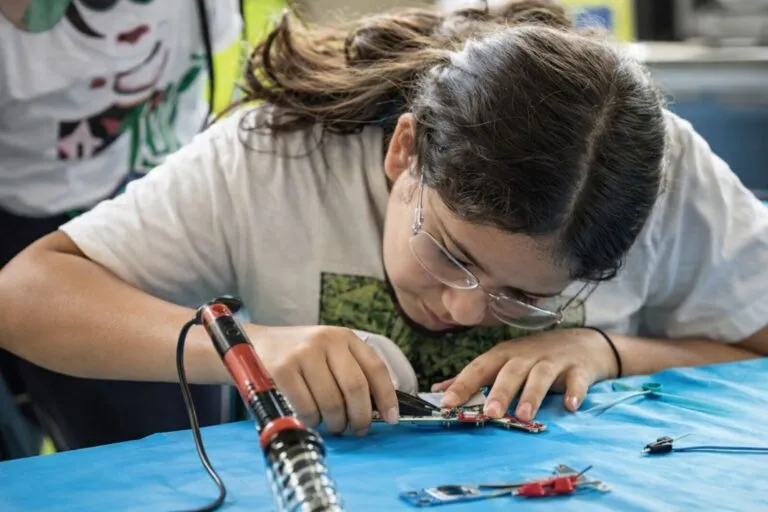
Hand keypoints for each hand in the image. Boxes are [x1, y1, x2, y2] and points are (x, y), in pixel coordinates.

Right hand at [249, 325, 398, 434]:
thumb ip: (351, 372)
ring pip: (332, 402)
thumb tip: (379, 408)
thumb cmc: (297, 357)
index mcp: (344, 337)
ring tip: (330, 424)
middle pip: (356, 388)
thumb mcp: (328, 353)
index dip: (386, 397)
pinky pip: (307, 408)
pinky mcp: (283, 369)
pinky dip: (312, 421)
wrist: (253, 345)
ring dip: (334, 423)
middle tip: (356, 430)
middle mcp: (327, 341)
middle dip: (360, 417)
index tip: (391, 418)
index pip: (375, 368)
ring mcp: (304, 353)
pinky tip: (310, 419)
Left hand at [432, 328, 618, 420]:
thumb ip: (474, 377)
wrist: (583, 343)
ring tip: (524, 416)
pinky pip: (576, 380)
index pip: (479, 368)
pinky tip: (569, 406)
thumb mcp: (504, 362)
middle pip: (510, 372)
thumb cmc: (536, 356)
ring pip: (540, 376)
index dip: (462, 384)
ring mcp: (553, 361)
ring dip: (532, 395)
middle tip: (490, 413)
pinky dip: (573, 392)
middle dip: (499, 392)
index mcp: (504, 355)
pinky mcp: (578, 369)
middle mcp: (526, 356)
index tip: (447, 403)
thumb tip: (438, 389)